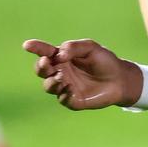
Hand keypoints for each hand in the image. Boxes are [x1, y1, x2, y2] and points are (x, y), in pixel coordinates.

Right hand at [23, 38, 140, 110]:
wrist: (120, 79)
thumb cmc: (104, 61)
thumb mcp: (90, 47)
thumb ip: (73, 47)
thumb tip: (59, 55)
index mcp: (62, 57)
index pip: (45, 52)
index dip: (35, 48)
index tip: (27, 45)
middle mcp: (60, 72)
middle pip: (41, 70)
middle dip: (41, 67)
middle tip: (48, 63)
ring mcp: (65, 87)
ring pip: (48, 86)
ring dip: (51, 82)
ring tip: (62, 78)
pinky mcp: (73, 100)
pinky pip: (62, 99)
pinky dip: (64, 94)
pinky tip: (70, 89)